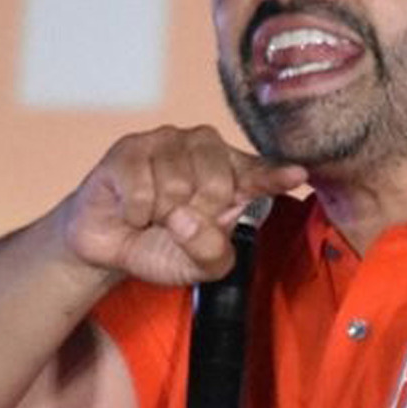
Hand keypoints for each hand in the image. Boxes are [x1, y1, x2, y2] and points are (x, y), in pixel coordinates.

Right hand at [54, 125, 305, 284]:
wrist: (109, 248)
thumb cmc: (163, 248)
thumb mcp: (199, 266)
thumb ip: (212, 252)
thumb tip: (188, 218)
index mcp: (233, 174)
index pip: (260, 173)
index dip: (276, 175)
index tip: (297, 175)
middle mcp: (205, 148)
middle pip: (217, 183)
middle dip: (195, 216)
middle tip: (177, 222)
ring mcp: (168, 141)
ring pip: (176, 183)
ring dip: (160, 214)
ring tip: (154, 216)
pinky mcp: (130, 148)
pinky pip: (141, 187)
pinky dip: (136, 212)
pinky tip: (133, 211)